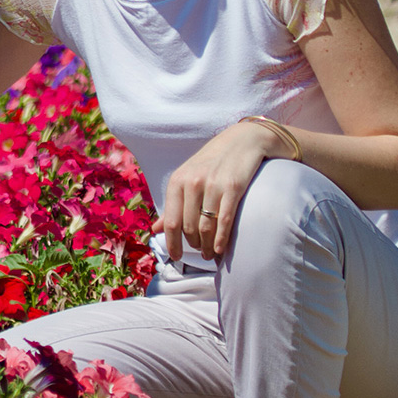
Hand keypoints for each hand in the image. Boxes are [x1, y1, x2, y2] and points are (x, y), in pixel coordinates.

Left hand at [160, 121, 292, 262]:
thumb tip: (154, 230)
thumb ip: (172, 205)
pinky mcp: (233, 187)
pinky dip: (221, 239)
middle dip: (193, 245)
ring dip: (207, 246)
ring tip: (209, 254)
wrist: (242, 141)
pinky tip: (220, 249)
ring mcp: (213, 185)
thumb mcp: (187, 178)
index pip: (170, 221)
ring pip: (206, 227)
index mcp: (177, 181)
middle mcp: (192, 183)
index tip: (176, 257)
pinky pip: (224, 220)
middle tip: (200, 254)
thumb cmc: (212, 163)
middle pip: (189, 227)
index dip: (172, 243)